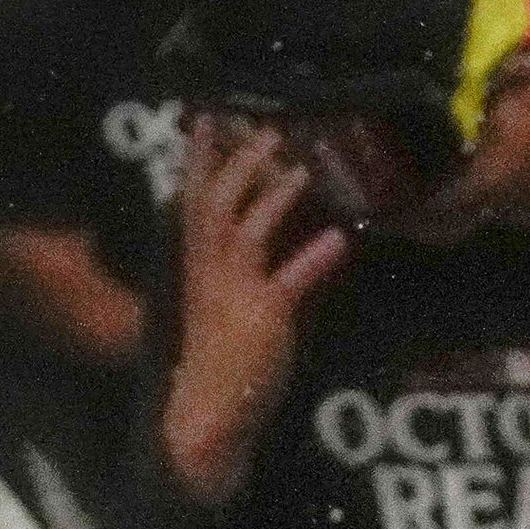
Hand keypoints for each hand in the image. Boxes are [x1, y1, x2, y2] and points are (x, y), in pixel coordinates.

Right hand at [163, 120, 348, 501]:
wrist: (207, 410)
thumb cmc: (220, 358)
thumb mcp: (224, 302)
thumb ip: (245, 267)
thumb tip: (269, 233)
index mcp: (196, 264)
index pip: (192, 199)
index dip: (197, 158)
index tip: (205, 118)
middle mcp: (209, 270)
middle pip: (217, 202)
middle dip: (240, 163)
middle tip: (268, 129)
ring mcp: (233, 291)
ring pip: (246, 231)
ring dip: (274, 197)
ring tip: (302, 168)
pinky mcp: (263, 317)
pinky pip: (288, 282)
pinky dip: (312, 259)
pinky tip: (338, 240)